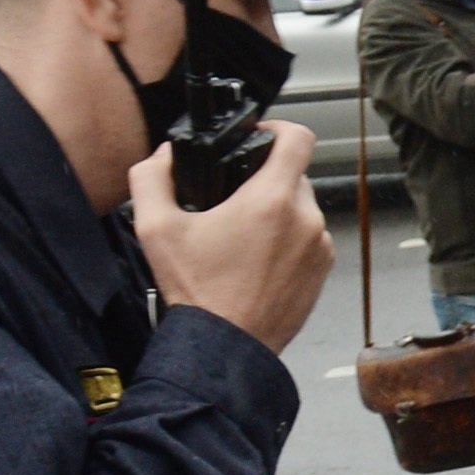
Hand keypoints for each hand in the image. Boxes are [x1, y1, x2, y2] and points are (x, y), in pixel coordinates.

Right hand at [131, 124, 332, 351]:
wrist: (226, 346)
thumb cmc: (198, 292)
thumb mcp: (156, 227)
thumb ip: (152, 177)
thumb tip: (162, 156)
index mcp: (271, 200)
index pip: (298, 137)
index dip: (278, 127)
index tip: (259, 136)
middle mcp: (306, 220)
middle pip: (295, 175)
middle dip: (265, 179)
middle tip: (234, 197)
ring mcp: (320, 248)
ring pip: (302, 209)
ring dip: (277, 212)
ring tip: (243, 234)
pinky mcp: (323, 272)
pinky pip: (310, 240)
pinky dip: (288, 240)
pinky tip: (258, 258)